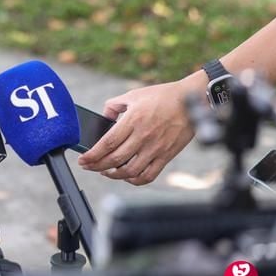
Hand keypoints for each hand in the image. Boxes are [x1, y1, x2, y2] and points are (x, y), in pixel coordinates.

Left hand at [77, 76, 199, 184]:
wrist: (192, 101)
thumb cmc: (162, 96)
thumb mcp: (133, 95)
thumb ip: (114, 105)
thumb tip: (103, 117)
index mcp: (133, 120)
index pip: (108, 143)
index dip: (93, 154)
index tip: (82, 159)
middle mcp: (143, 137)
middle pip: (115, 159)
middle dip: (97, 166)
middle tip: (88, 166)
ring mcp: (156, 148)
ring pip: (130, 171)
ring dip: (113, 175)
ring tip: (104, 171)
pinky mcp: (167, 156)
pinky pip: (149, 175)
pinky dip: (135, 180)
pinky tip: (126, 176)